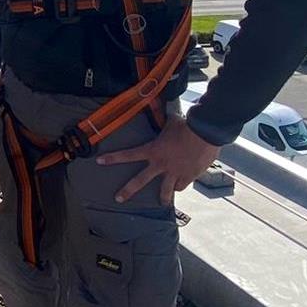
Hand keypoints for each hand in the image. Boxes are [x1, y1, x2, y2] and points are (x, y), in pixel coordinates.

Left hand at [96, 116, 221, 204]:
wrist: (206, 133)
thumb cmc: (187, 125)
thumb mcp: (171, 120)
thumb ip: (162, 118)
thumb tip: (157, 104)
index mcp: (153, 150)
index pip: (128, 155)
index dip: (113, 158)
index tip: (100, 161)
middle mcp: (161, 165)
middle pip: (140, 181)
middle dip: (128, 191)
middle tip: (118, 199)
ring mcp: (175, 173)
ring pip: (166, 191)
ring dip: (164, 197)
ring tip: (163, 203)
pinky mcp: (189, 177)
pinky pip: (183, 185)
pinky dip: (183, 184)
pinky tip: (183, 185)